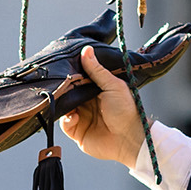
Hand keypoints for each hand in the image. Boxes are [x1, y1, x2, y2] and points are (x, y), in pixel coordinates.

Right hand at [60, 48, 144, 166]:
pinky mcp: (77, 132)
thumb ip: (97, 70)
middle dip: (63, 90)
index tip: (64, 69)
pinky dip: (67, 119)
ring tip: (68, 102)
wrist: (129, 139)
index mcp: (96, 90)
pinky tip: (75, 116)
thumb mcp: (113, 86)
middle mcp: (87, 103)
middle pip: (68, 94)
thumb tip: (86, 50)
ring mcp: (82, 117)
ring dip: (64, 105)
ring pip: (64, 108)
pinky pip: (65, 124)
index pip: (78, 80)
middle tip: (61, 86)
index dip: (71, 75)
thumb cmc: (126, 111)